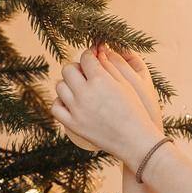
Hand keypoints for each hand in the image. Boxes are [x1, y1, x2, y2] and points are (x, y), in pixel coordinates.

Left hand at [50, 44, 162, 165]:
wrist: (136, 141)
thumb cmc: (135, 111)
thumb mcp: (126, 84)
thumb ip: (110, 66)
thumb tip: (98, 51)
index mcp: (100, 80)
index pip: (86, 57)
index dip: (89, 55)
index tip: (92, 58)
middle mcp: (85, 93)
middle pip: (68, 69)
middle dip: (77, 68)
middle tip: (85, 74)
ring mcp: (77, 109)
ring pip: (59, 87)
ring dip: (68, 84)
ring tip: (79, 89)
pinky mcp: (73, 124)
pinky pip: (56, 107)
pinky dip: (60, 102)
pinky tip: (70, 102)